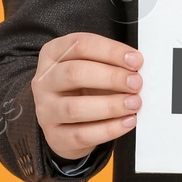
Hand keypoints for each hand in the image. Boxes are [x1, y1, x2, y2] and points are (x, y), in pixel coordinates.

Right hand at [33, 32, 141, 161]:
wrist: (65, 121)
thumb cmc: (82, 87)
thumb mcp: (92, 66)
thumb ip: (110, 63)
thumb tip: (137, 67)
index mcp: (52, 54)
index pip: (80, 45)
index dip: (111, 51)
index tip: (135, 60)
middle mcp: (44, 81)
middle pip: (74, 73)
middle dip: (111, 77)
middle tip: (136, 82)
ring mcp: (46, 110)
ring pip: (75, 108)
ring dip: (110, 105)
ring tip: (134, 103)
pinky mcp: (55, 136)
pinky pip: (82, 134)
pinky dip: (109, 129)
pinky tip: (127, 121)